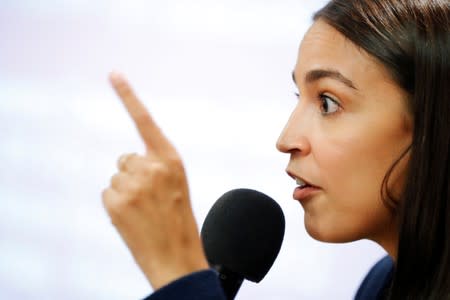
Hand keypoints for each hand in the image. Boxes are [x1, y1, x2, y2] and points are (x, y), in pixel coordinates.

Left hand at [102, 72, 208, 289]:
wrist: (176, 255)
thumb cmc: (178, 219)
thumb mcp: (177, 183)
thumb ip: (156, 164)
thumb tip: (126, 160)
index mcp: (171, 159)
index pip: (145, 121)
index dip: (128, 96)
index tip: (113, 73)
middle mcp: (152, 166)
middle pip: (125, 158)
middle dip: (133, 174)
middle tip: (149, 197)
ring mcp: (133, 184)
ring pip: (116, 176)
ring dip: (125, 190)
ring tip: (143, 210)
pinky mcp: (116, 201)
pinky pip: (108, 192)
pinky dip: (116, 204)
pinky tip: (132, 218)